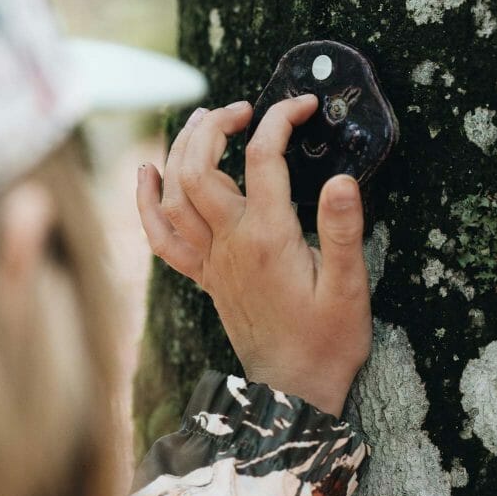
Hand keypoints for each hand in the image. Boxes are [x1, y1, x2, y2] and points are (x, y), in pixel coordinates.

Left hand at [136, 96, 371, 416]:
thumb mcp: (349, 286)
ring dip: (181, 150)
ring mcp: (211, 262)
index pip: (264, 159)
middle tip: (243, 109)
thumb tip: (341, 180)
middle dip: (214, 126)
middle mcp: (230, 245)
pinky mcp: (205, 278)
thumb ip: (344, 231)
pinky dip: (146, 203)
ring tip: (202, 120)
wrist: (293, 390)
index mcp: (268, 238)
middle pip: (199, 169)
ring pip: (174, 195)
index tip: (302, 105)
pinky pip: (161, 237)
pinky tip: (147, 174)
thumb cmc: (326, 341)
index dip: (280, 120)